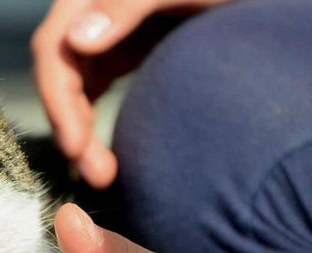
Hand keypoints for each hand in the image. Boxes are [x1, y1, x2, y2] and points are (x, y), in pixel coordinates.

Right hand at [32, 0, 230, 187]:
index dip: (57, 99)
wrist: (256, 0)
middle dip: (69, 126)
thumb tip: (77, 42)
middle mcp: (93, 12)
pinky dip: (92, 120)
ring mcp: (107, 32)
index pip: (55, 48)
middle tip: (97, 175)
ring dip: (80, 130)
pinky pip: (94, 88)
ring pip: (74, 86)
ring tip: (102, 174)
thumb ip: (127, 4)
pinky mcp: (124, 49)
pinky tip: (106, 151)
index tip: (74, 145)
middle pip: (61, 74)